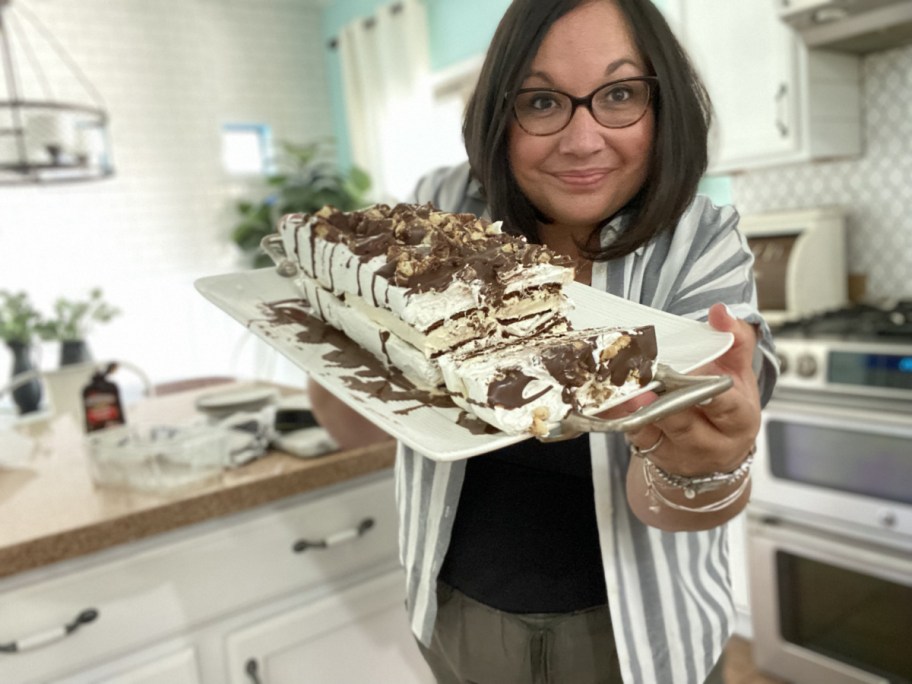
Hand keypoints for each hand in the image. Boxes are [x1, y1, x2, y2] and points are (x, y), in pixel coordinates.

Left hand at [622, 303, 760, 475]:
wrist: (714, 454)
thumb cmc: (728, 408)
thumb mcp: (739, 374)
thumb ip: (735, 338)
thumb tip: (721, 311)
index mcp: (739, 420)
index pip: (726, 406)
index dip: (710, 394)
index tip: (693, 375)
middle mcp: (710, 442)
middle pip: (681, 418)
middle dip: (661, 395)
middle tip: (644, 371)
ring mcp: (678, 451)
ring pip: (651, 427)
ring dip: (634, 403)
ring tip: (622, 381)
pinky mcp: (653, 453)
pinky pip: (631, 432)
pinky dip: (618, 412)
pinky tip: (607, 396)